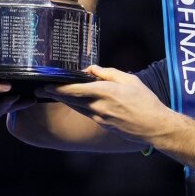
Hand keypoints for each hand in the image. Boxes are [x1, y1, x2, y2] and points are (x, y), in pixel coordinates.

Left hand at [33, 64, 169, 144]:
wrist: (153, 126)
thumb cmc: (144, 100)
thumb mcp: (128, 80)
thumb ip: (107, 73)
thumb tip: (91, 70)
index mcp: (105, 92)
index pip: (75, 90)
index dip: (58, 88)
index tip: (46, 85)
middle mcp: (99, 106)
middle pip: (71, 100)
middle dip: (54, 94)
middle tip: (41, 90)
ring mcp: (99, 118)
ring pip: (77, 107)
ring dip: (65, 100)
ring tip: (53, 93)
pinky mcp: (102, 124)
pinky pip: (86, 113)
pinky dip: (78, 106)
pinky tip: (75, 102)